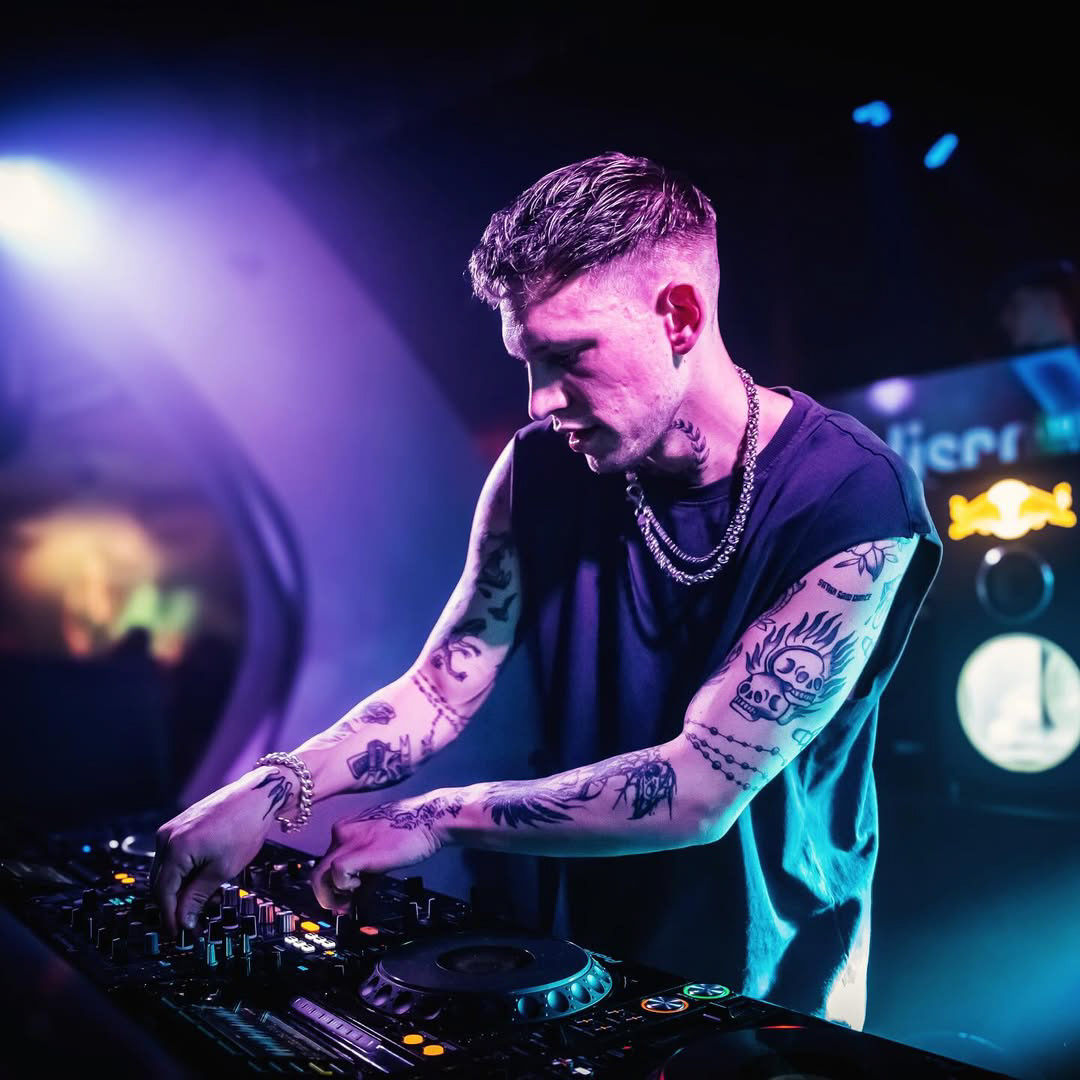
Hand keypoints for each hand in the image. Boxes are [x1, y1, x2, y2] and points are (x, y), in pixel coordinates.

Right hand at [150, 767, 286, 935]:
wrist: (256, 795)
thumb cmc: (244, 828)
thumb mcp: (223, 869)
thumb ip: (197, 896)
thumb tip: (183, 921)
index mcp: (175, 847)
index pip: (163, 892)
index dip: (170, 917)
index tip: (179, 935)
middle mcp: (166, 837)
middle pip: (160, 883)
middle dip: (173, 905)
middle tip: (190, 924)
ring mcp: (171, 829)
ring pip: (166, 871)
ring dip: (178, 890)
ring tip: (202, 903)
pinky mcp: (179, 827)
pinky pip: (173, 857)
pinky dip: (182, 873)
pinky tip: (200, 882)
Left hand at [310, 791, 461, 914]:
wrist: (429, 818)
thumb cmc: (411, 831)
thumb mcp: (381, 849)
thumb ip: (366, 868)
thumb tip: (359, 891)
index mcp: (346, 828)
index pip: (328, 861)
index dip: (333, 883)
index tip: (343, 897)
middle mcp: (342, 832)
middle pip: (320, 869)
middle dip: (328, 894)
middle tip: (341, 907)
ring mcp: (347, 841)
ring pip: (319, 875)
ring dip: (330, 895)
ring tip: (346, 904)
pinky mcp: (357, 851)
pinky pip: (336, 874)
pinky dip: (343, 886)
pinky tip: (359, 886)